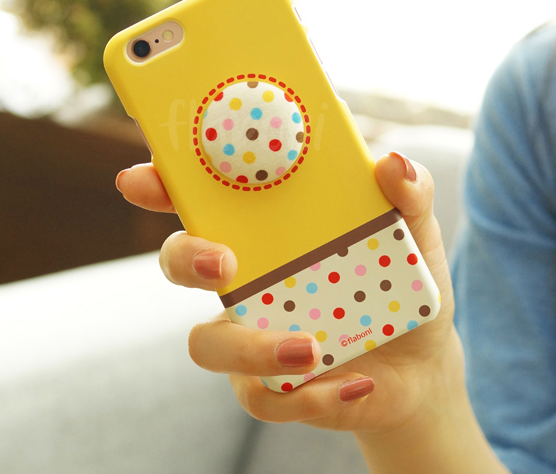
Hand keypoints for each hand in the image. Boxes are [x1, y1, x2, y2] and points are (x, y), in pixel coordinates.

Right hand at [116, 152, 457, 431]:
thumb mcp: (413, 232)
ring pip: (206, 343)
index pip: (201, 200)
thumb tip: (391, 164)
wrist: (419, 359)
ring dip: (249, 348)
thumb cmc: (398, 281)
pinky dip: (308, 395)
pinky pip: (259, 396)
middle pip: (179, 262)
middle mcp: (244, 277)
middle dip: (185, 258)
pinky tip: (356, 383)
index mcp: (266, 230)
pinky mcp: (270, 384)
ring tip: (310, 348)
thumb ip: (408, 195)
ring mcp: (249, 331)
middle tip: (224, 262)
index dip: (161, 186)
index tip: (141, 179)